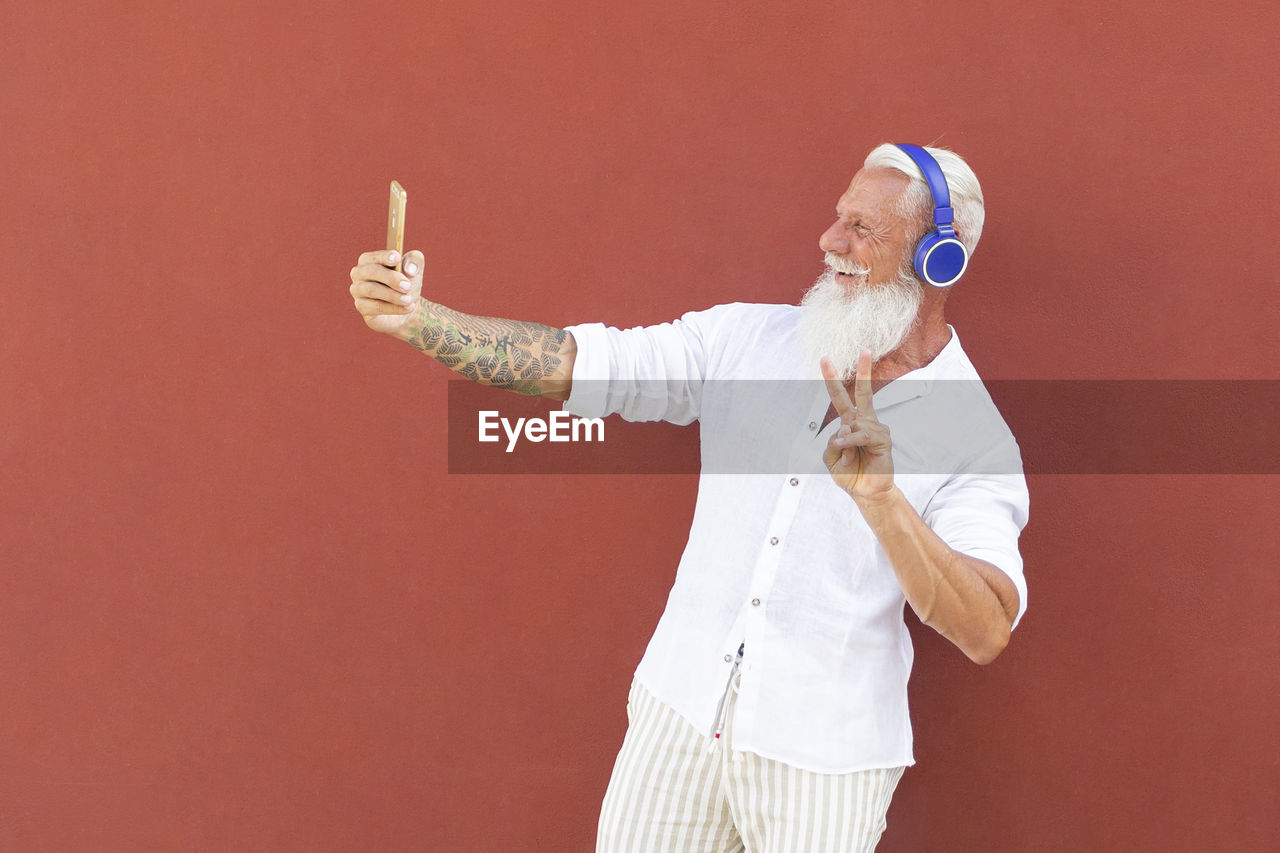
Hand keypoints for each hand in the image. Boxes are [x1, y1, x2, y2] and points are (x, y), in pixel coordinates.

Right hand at [348, 249, 424, 335]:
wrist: (406, 307)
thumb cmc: (406, 283)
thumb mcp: (414, 269)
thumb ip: (415, 261)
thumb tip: (410, 269)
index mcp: (369, 260)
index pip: (373, 256)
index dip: (385, 257)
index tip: (397, 258)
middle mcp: (359, 273)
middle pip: (372, 271)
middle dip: (391, 278)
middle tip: (407, 286)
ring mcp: (357, 290)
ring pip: (372, 290)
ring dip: (393, 295)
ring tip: (409, 299)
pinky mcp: (362, 307)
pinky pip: (375, 307)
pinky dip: (393, 308)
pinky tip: (408, 308)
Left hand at [821, 349, 894, 501]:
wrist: (865, 491)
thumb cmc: (850, 473)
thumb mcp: (831, 458)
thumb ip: (833, 442)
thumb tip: (847, 428)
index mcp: (850, 422)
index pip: (841, 397)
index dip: (832, 379)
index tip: (825, 359)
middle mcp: (864, 421)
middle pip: (864, 392)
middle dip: (864, 371)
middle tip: (865, 350)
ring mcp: (876, 428)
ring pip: (854, 423)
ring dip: (844, 442)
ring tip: (846, 457)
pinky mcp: (884, 439)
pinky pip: (862, 434)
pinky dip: (851, 442)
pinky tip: (847, 450)